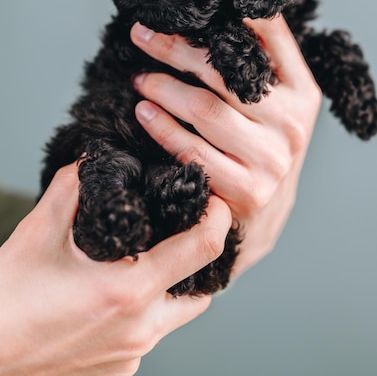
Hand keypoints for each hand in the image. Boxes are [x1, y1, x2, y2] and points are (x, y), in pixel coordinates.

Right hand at [0, 164, 230, 375]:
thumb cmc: (11, 294)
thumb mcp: (40, 230)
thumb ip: (72, 186)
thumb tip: (94, 159)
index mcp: (129, 290)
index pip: (202, 249)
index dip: (217, 219)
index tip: (213, 201)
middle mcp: (139, 328)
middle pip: (202, 292)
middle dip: (198, 261)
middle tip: (180, 234)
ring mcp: (131, 355)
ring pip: (176, 317)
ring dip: (172, 288)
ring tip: (146, 264)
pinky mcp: (119, 371)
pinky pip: (149, 337)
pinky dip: (145, 313)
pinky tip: (118, 298)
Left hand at [131, 15, 320, 275]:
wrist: (264, 216)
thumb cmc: (261, 146)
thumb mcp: (275, 103)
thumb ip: (260, 61)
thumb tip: (225, 9)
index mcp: (302, 91)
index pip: (271, 36)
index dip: (226, 14)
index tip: (185, 5)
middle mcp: (292, 123)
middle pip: (224, 72)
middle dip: (175, 49)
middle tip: (143, 35)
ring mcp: (271, 159)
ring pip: (204, 109)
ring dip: (162, 87)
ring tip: (139, 78)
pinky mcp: (245, 190)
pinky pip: (192, 151)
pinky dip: (162, 128)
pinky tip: (144, 113)